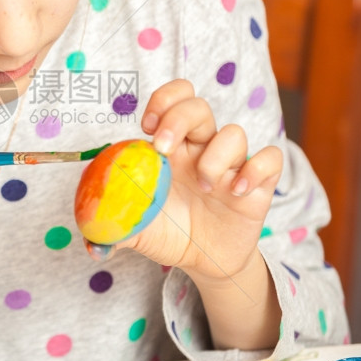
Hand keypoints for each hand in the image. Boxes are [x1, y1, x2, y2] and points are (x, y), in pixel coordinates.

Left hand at [86, 80, 281, 283]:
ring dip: (216, 156)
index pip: (174, 99)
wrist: (203, 261)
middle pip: (199, 107)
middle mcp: (202, 149)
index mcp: (172, 148)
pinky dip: (255, 170)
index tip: (147, 126)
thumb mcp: (137, 230)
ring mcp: (232, 165)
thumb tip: (90, 244)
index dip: (163, 101)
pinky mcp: (258, 185)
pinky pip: (270, 159)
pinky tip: (235, 191)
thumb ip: (112, 229)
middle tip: (163, 150)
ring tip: (203, 186)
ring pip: (235, 133)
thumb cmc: (169, 232)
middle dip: (179, 119)